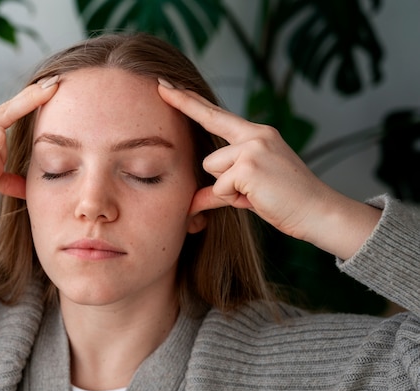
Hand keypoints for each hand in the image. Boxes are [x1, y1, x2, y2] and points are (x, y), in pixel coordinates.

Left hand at [158, 83, 380, 258]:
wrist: (318, 212)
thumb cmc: (284, 201)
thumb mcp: (247, 190)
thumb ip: (218, 190)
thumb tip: (190, 204)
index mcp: (257, 135)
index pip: (216, 115)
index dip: (189, 101)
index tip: (167, 85)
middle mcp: (255, 134)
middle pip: (209, 132)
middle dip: (192, 119)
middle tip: (166, 89)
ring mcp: (253, 147)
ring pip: (212, 168)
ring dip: (227, 189)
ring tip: (256, 193)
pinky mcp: (249, 165)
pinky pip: (220, 187)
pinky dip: (233, 199)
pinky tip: (257, 198)